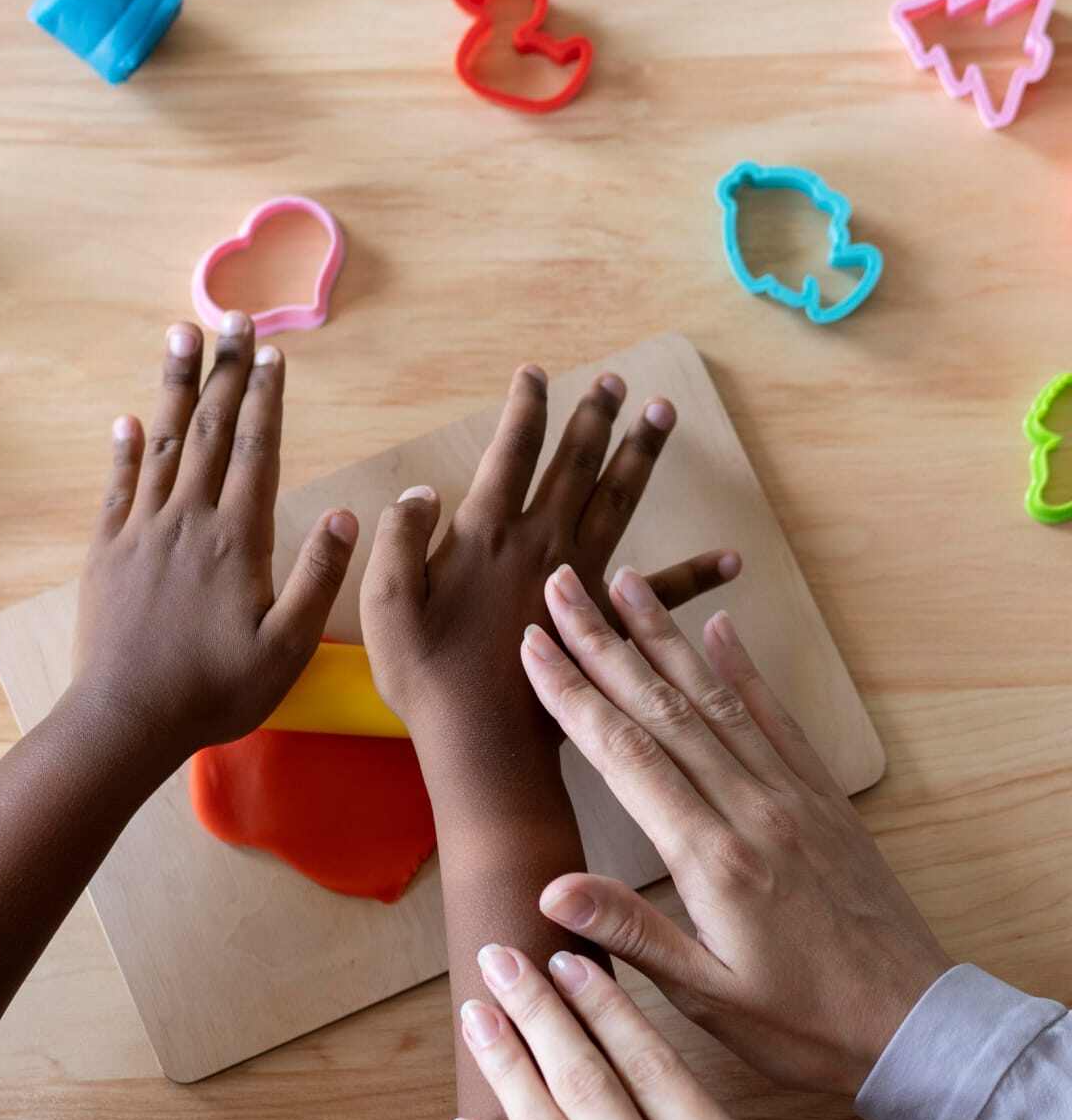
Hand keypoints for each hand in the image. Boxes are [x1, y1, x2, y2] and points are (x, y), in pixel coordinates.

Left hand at [71, 312, 358, 756]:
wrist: (125, 721)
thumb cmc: (217, 690)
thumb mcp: (287, 647)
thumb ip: (317, 579)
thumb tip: (345, 516)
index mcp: (237, 539)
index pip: (256, 451)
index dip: (265, 399)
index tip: (272, 353)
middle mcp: (189, 520)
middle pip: (209, 431)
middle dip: (224, 371)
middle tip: (232, 318)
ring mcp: (143, 532)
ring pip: (163, 444)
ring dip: (174, 388)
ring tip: (180, 336)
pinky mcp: (108, 552)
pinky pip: (117, 488)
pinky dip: (124, 451)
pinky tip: (128, 420)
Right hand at [360, 363, 740, 786]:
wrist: (483, 746)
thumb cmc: (428, 677)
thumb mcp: (386, 605)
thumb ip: (400, 540)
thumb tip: (421, 492)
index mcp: (488, 534)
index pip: (510, 453)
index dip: (523, 409)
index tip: (535, 373)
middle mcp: (544, 544)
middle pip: (575, 464)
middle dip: (594, 417)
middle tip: (616, 380)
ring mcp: (583, 581)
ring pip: (619, 501)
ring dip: (641, 454)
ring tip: (664, 411)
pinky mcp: (610, 625)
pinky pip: (663, 595)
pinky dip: (697, 575)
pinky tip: (733, 560)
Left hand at [457, 944, 734, 1119]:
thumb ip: (694, 1107)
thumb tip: (645, 1043)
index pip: (654, 1066)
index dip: (609, 1010)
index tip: (568, 958)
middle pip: (589, 1084)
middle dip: (540, 1017)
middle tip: (501, 958)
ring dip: (507, 1067)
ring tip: (477, 1014)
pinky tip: (462, 1117)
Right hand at [520, 564, 951, 1094]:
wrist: (914, 1023)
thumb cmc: (804, 1022)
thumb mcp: (710, 999)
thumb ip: (633, 932)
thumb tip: (551, 888)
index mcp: (712, 855)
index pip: (624, 752)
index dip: (573, 693)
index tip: (534, 643)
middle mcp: (750, 805)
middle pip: (662, 705)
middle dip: (604, 640)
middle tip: (564, 585)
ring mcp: (789, 792)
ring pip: (715, 696)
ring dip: (665, 635)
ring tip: (629, 582)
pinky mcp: (820, 794)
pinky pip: (776, 716)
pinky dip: (745, 667)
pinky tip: (722, 626)